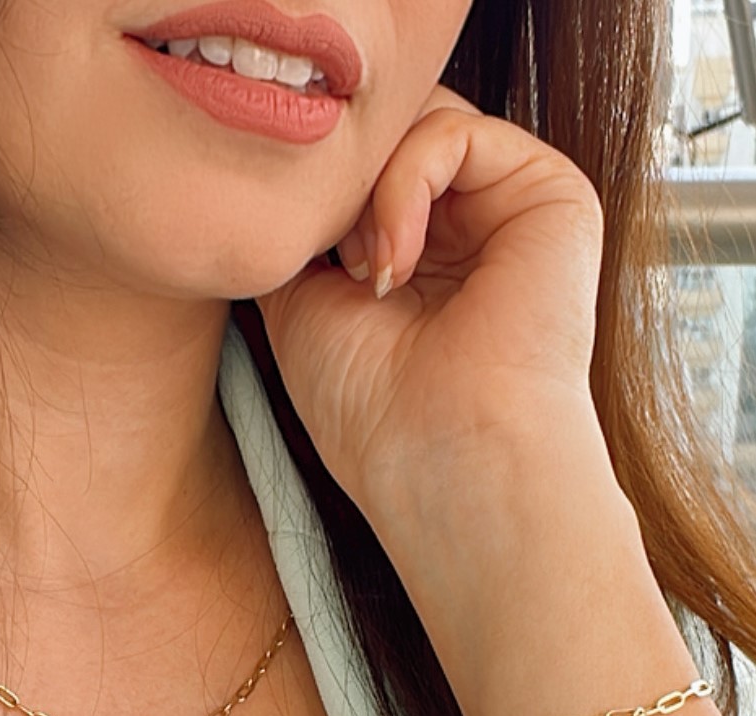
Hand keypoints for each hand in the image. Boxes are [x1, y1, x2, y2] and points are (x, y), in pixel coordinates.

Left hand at [254, 85, 623, 566]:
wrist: (445, 460)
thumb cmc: (371, 411)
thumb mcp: (299, 306)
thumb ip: (303, 229)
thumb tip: (300, 171)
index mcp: (417, 259)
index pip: (357, 175)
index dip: (313, 201)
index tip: (292, 263)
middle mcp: (465, 231)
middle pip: (385, 140)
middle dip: (339, 189)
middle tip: (329, 263)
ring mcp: (508, 212)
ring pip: (413, 127)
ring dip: (365, 192)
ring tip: (364, 273)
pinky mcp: (551, 196)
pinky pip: (453, 133)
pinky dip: (402, 185)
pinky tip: (394, 262)